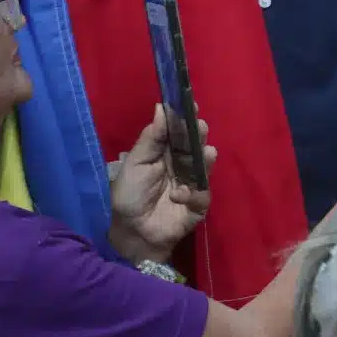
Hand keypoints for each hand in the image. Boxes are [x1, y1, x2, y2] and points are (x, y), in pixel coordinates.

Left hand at [107, 105, 214, 265]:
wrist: (131, 231)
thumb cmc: (130, 195)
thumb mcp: (135, 163)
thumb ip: (151, 138)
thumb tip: (161, 107)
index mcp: (166, 152)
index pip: (180, 131)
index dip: (186, 118)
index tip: (191, 105)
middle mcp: (183, 164)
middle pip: (197, 145)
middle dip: (200, 135)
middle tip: (200, 127)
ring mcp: (193, 184)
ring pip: (206, 166)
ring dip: (206, 159)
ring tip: (206, 153)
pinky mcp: (198, 205)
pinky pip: (201, 195)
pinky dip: (191, 194)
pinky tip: (178, 195)